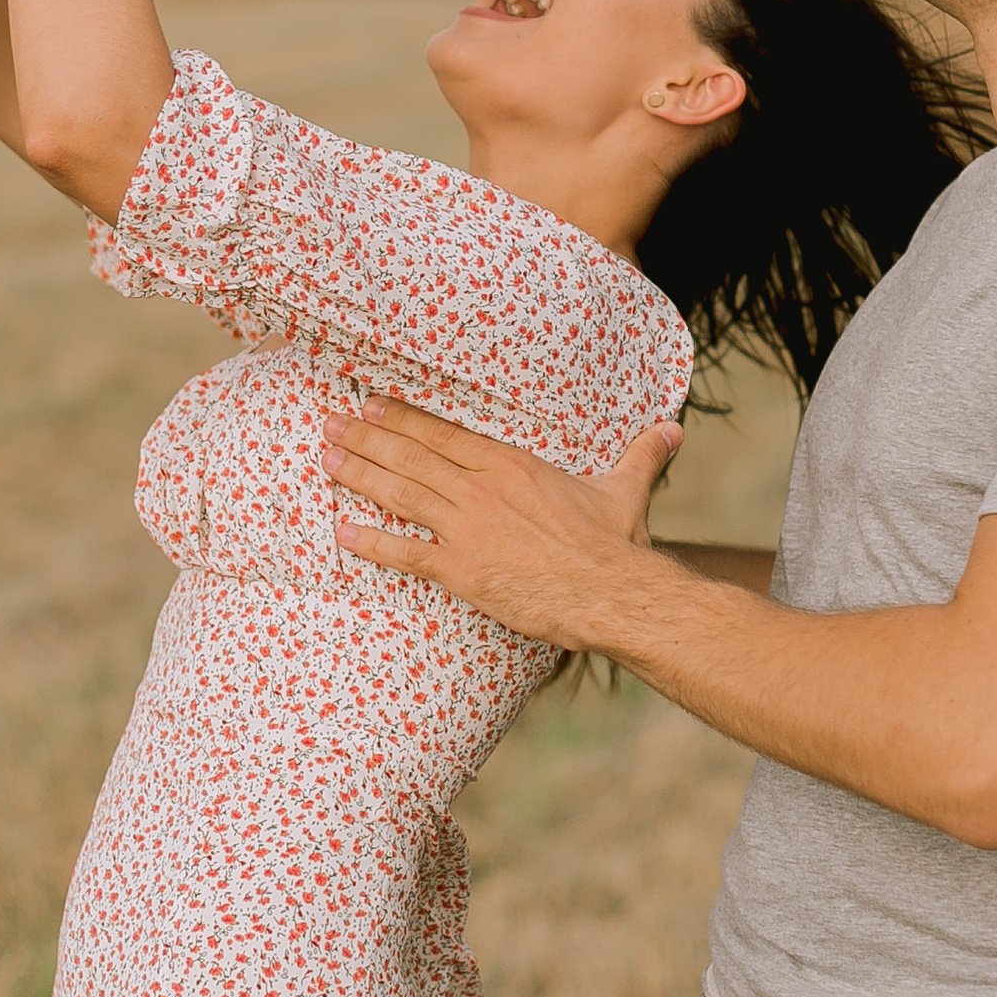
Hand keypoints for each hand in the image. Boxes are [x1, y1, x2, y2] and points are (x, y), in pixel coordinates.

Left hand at [320, 396, 682, 646]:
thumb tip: (672, 429)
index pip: (444, 434)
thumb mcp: (625, 489)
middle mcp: (482, 489)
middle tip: (329, 423)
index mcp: (511, 465)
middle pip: (411, 456)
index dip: (403, 418)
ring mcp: (468, 528)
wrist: (614, 592)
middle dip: (365, 438)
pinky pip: (406, 553)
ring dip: (358, 475)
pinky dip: (371, 543)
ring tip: (325, 459)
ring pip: (400, 494)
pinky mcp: (463, 571)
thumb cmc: (617, 544)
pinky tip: (342, 533)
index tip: (370, 404)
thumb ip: (641, 455)